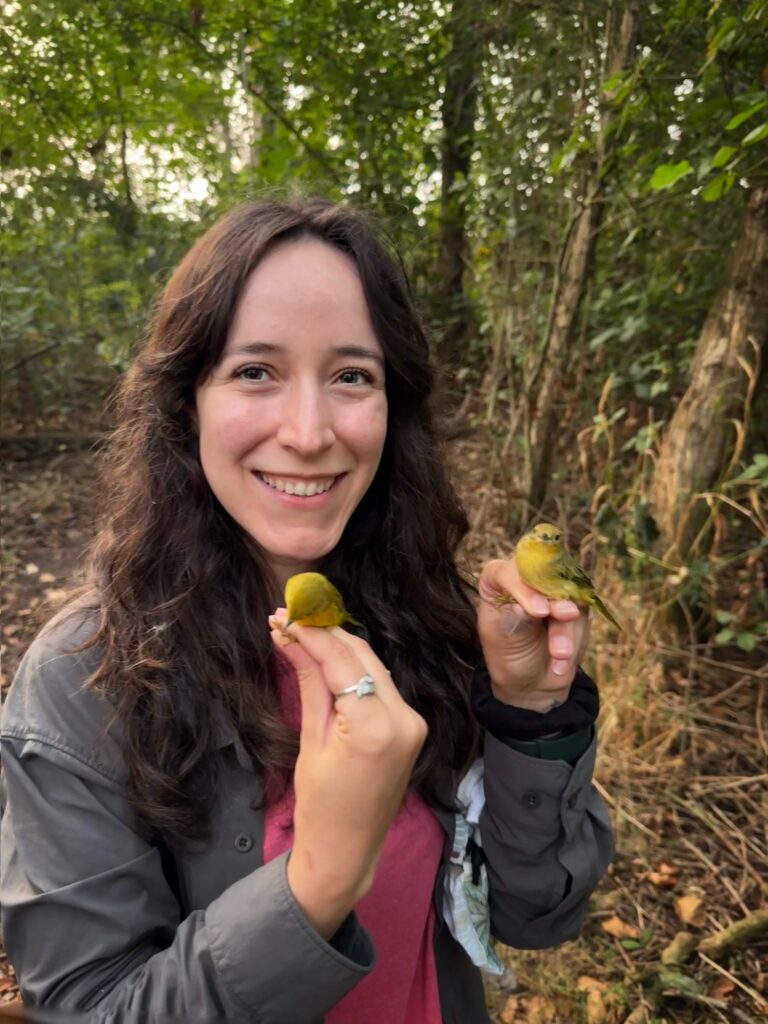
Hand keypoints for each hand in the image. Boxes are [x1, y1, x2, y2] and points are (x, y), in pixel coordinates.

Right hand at [270, 614, 426, 938]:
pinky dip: (353, 669)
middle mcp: (404, 717)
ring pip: (372, 666)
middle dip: (324, 633)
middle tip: (287, 618)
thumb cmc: (320, 805)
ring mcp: (412, 721)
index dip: (311, 633)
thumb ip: (310, 682)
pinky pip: (380, 685)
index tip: (282, 615)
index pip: (342, 661)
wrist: (347, 852)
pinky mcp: (412, 726)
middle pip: (361, 656)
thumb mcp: (311, 740)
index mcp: (376, 725)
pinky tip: (326, 658)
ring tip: (300, 632)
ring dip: (338, 647)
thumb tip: (290, 636)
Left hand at [477, 559, 589, 711]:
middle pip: (546, 576)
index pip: (508, 571)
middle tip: (565, 619)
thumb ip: (519, 618)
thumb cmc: (509, 656)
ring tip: (559, 656)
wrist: (533, 683)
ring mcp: (553, 589)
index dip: (524, 587)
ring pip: (569, 595)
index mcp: (498, 580)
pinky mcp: (575, 603)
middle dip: (557, 604)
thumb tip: (541, 604)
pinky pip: (584, 612)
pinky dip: (575, 637)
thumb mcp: (505, 639)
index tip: (538, 611)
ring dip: (566, 629)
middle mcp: (527, 579)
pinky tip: (562, 659)